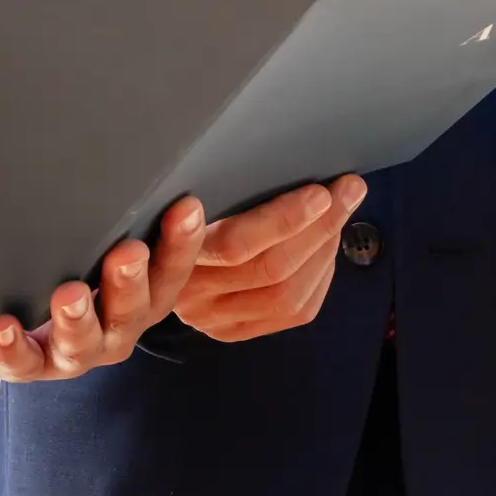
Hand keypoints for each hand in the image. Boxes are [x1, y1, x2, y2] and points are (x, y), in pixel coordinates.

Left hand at [0, 198, 214, 382]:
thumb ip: (109, 203)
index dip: (182, 242)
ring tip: (68, 296)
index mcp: (141, 293)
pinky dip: (12, 348)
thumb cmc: (54, 255)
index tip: (186, 207)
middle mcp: (114, 327)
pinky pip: (20, 364)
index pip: (171, 270)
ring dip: (78, 321)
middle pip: (133, 312)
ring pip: (82, 345)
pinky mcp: (25, 364)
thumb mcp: (84, 227)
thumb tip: (122, 141)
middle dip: (129, 283)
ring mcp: (72, 352)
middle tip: (127, 253)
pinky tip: (3, 327)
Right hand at [170, 177, 366, 341]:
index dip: (283, 220)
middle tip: (347, 191)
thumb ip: (224, 189)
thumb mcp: (189, 195)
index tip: (319, 192)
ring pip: (289, 294)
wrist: (148, 266)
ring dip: (324, 249)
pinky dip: (321, 275)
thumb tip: (288, 164)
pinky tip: (327, 247)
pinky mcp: (238, 332)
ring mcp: (216, 320)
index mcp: (174, 253)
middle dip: (320, 227)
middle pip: (271, 269)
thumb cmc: (177, 213)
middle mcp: (192, 295)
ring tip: (340, 213)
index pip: (234, 245)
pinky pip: (297, 312)